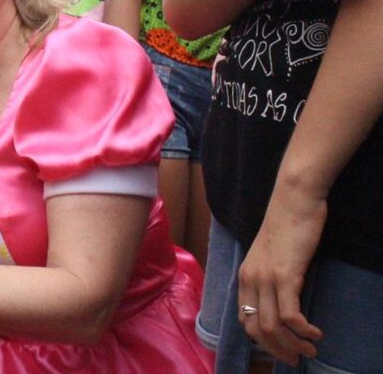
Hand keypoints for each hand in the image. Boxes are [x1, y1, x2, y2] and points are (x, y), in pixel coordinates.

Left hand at [237, 189, 325, 365]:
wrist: (293, 201)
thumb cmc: (287, 226)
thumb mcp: (270, 256)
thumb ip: (269, 277)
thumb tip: (280, 301)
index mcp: (244, 276)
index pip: (244, 319)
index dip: (262, 340)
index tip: (281, 348)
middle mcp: (250, 280)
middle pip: (255, 329)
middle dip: (276, 349)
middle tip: (296, 358)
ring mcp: (265, 278)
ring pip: (272, 327)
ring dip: (292, 345)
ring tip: (310, 348)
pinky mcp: (285, 275)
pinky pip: (290, 316)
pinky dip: (303, 331)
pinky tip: (315, 332)